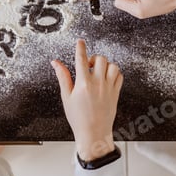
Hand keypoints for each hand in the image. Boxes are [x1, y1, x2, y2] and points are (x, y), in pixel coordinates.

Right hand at [51, 39, 122, 160]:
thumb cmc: (78, 118)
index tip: (80, 42)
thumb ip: (63, 77)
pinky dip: (114, 73)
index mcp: (83, 84)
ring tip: (98, 72)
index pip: (81, 59)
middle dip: (93, 58)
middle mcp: (98, 84)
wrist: (93, 133)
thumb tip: (56, 63)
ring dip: (105, 65)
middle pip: (100, 59)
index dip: (80, 48)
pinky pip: (120, 76)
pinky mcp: (116, 93)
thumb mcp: (66, 97)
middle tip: (88, 66)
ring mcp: (109, 88)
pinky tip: (107, 78)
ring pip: (112, 65)